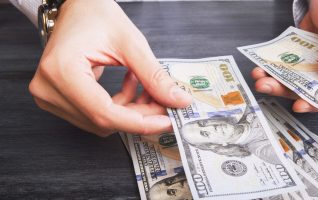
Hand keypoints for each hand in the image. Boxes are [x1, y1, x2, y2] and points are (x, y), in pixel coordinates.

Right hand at [29, 0, 191, 135]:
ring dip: (131, 111)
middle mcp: (49, 88)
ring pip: (102, 122)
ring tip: (146, 87)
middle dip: (140, 116)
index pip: (104, 113)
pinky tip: (130, 85)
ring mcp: (50, 95)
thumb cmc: (95, 15)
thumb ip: (154, 76)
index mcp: (62, 70)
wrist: (78, 7)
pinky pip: (95, 115)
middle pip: (104, 121)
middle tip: (165, 103)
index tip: (166, 121)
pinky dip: (120, 106)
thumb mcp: (131, 43)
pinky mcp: (59, 99)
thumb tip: (176, 100)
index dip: (140, 122)